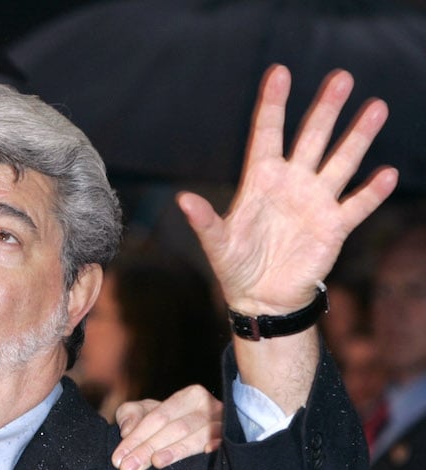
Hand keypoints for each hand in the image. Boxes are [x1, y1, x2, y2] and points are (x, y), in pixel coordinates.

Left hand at [112, 385, 222, 469]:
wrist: (192, 434)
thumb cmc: (165, 422)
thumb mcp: (142, 413)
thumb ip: (130, 415)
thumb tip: (127, 430)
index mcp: (189, 396)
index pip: (158, 417)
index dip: (137, 437)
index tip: (118, 458)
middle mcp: (210, 407)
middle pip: (175, 428)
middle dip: (148, 448)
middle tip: (129, 468)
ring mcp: (224, 424)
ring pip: (196, 437)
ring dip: (175, 450)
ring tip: (156, 462)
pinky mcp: (233, 441)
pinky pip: (224, 443)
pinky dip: (216, 445)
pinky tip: (207, 452)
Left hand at [178, 65, 397, 315]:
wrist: (262, 297)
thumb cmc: (236, 267)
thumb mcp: (217, 245)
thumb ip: (205, 221)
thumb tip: (182, 200)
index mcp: (260, 181)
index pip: (267, 134)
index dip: (273, 104)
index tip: (279, 72)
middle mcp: (292, 183)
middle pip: (311, 138)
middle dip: (325, 109)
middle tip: (341, 77)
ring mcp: (315, 201)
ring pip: (341, 161)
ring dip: (358, 137)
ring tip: (376, 107)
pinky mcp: (334, 226)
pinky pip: (357, 204)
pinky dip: (372, 192)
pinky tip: (386, 174)